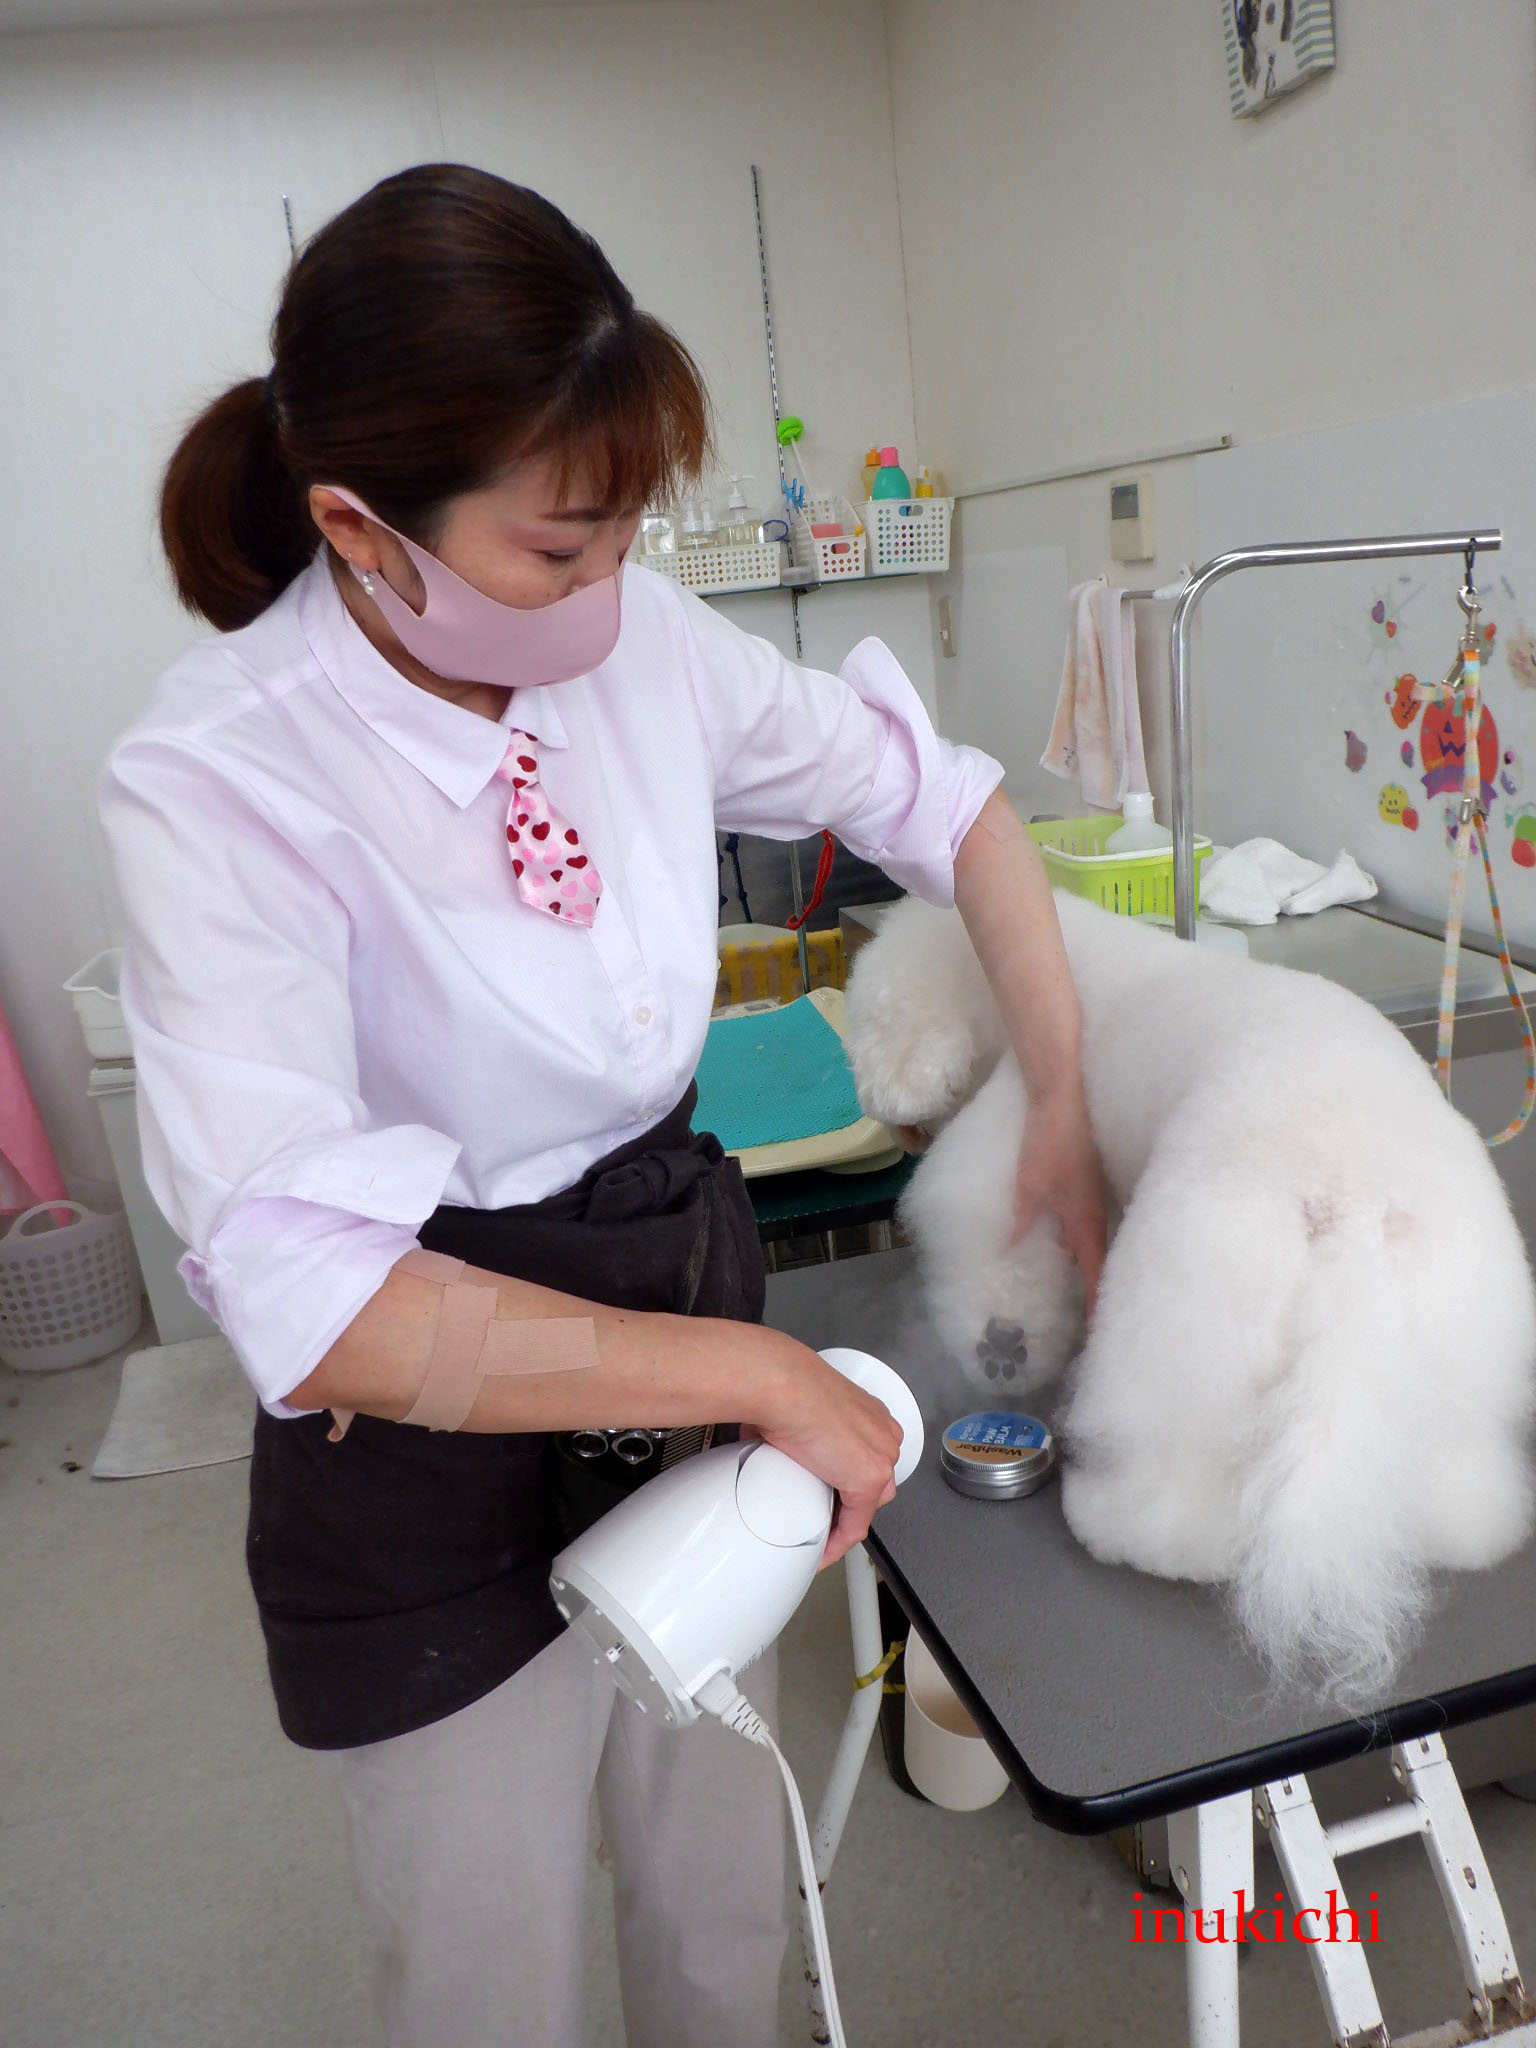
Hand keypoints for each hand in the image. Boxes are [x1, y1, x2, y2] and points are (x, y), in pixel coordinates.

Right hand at [750, 1335, 903, 1568]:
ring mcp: (879, 1457)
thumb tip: (759, 1431)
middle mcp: (881, 1432)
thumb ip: (784, 1422)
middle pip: (872, 1481)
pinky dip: (838, 1542)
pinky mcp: (867, 1481)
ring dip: (843, 1522)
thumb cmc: (779, 1385)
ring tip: (817, 1535)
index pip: (865, 1454)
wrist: (781, 1385)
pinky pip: (856, 1525)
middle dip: (847, 1501)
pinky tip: (821, 1551)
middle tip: (817, 1513)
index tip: (824, 1490)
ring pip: (867, 1504)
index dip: (844, 1477)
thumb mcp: (789, 1404)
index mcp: (866, 1411)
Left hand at [1011, 1083, 1107, 1317]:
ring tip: (1077, 1293)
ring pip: (1093, 1242)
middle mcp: (1096, 1213)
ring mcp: (1094, 1197)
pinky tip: (1063, 1245)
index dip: (1095, 1304)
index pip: (1095, 1274)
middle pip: (1100, 1262)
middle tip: (1090, 1321)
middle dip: (1096, 1292)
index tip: (1096, 1334)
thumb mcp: (1029, 1186)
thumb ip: (1022, 1221)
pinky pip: (1084, 1223)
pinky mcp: (1086, 1183)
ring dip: (1087, 1267)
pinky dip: (1077, 1241)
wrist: (1065, 1093)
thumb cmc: (1051, 1140)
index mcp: (1088, 1221)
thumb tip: (1011, 1250)